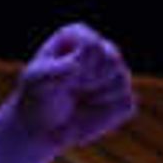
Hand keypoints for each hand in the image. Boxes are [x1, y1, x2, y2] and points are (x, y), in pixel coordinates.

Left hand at [7, 21, 133, 147]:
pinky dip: (106, 114)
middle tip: (71, 90)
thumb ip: (56, 71)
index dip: (80, 67)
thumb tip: (77, 66)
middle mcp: (100, 48)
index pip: (93, 45)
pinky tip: (89, 112)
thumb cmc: (36, 96)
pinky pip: (125, 104)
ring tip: (78, 99)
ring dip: (97, 97)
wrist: (42, 127)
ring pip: (121, 79)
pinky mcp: (123, 97)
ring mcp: (114, 73)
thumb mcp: (36, 81)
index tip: (63, 79)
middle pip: (112, 58)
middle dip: (90, 81)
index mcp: (77, 35)